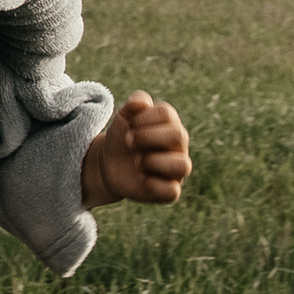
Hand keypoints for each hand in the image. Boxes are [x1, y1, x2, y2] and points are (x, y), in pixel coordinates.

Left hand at [81, 91, 192, 206]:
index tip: (129, 124)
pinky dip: (154, 184)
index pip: (167, 113)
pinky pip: (172, 191)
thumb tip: (141, 103)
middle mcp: (179, 146)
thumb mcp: (124, 117)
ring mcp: (176, 170)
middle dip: (147, 136)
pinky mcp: (168, 191)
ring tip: (137, 161)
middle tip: (128, 140)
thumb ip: (134, 104)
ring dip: (154, 161)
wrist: (109, 163)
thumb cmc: (123, 137)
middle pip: (179, 135)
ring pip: (183, 165)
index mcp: (170, 125)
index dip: (144, 117)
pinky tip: (141, 178)